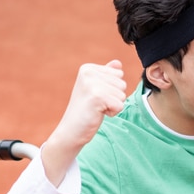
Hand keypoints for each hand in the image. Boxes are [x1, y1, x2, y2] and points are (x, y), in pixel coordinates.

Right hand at [42, 59, 126, 185]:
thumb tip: (118, 63)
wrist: (71, 130)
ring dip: (113, 105)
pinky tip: (98, 113)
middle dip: (114, 97)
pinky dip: (112, 113)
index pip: (119, 74)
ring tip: (96, 108)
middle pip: (122, 84)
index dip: (112, 89)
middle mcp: (88, 72)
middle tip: (96, 104)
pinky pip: (120, 105)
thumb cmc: (86, 110)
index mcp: (88, 68)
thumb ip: (106, 75)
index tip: (96, 96)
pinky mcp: (97, 97)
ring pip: (122, 94)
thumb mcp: (96, 89)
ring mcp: (92, 84)